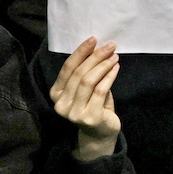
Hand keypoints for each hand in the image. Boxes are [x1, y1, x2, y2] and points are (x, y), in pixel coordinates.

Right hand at [51, 37, 121, 161]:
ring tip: (114, 56)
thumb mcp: (86, 89)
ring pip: (88, 81)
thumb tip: (98, 48)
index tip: (93, 39)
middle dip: (95, 57)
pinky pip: (100, 91)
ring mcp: (73, 113)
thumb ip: (87, 73)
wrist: (100, 134)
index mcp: (56, 94)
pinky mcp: (89, 118)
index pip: (67, 69)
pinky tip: (116, 68)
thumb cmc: (94, 106)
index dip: (80, 52)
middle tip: (109, 46)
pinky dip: (109, 76)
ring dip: (103, 65)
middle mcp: (60, 104)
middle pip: (79, 74)